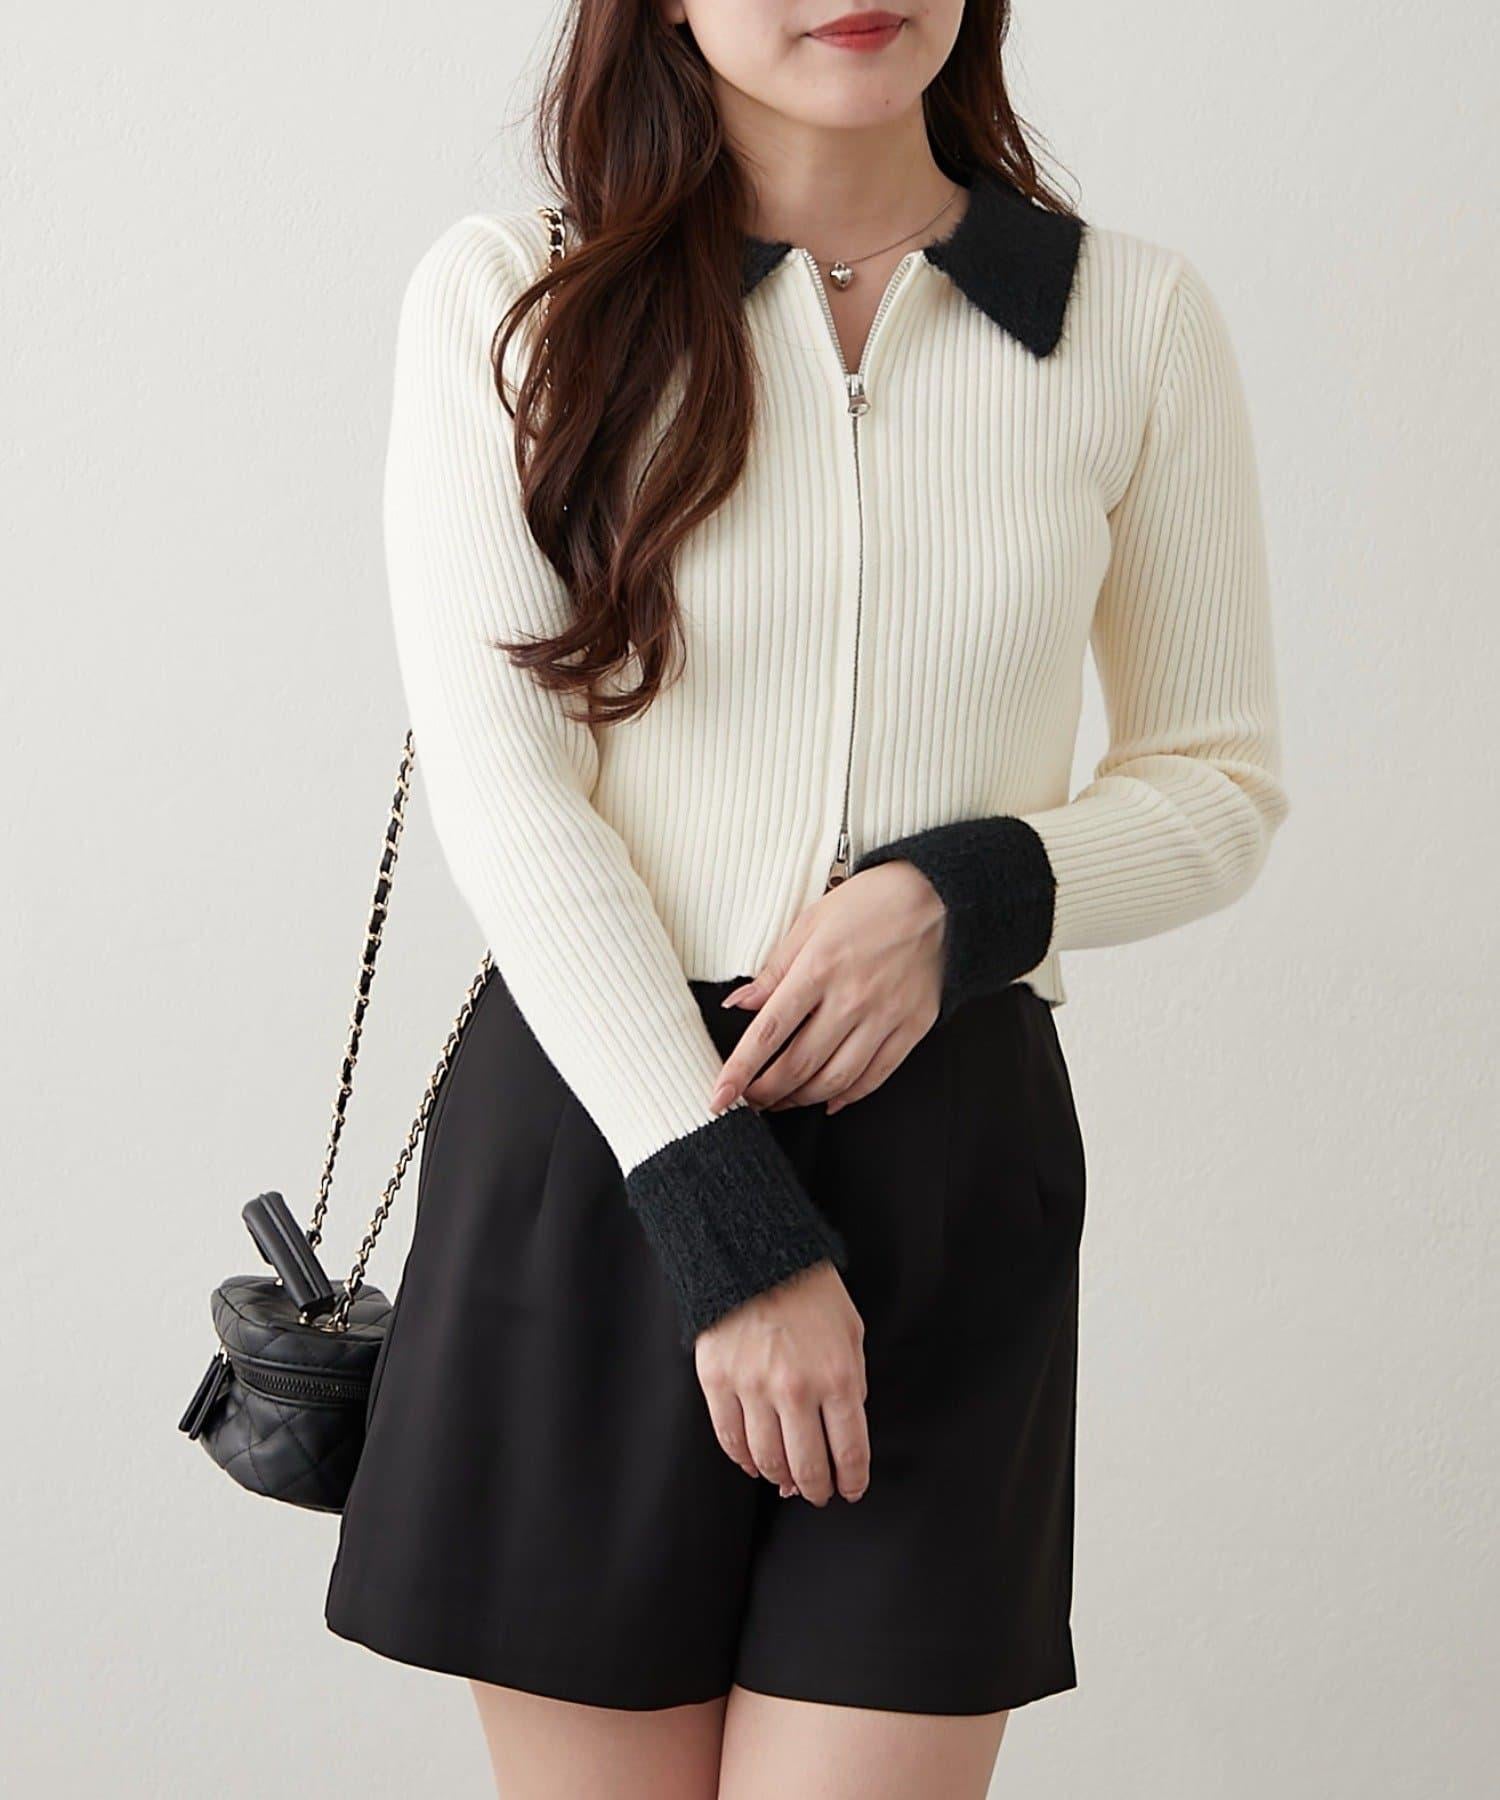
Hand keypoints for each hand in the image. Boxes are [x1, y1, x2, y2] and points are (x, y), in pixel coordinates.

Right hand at [695, 1261, 868, 1503]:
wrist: (755, 1251)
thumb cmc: (809, 1291)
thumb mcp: (850, 1333)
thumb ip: (851, 1385)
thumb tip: (839, 1435)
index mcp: (837, 1376)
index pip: (849, 1451)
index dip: (852, 1481)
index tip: (850, 1490)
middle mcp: (795, 1389)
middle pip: (807, 1466)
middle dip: (818, 1489)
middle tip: (819, 1494)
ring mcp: (752, 1387)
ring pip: (767, 1460)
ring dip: (781, 1478)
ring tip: (788, 1479)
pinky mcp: (717, 1380)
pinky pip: (730, 1438)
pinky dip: (744, 1459)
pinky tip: (755, 1462)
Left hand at [708, 860, 944, 1114]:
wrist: (937, 895)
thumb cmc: (869, 903)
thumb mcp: (810, 922)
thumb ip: (774, 969)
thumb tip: (739, 1005)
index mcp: (819, 969)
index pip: (768, 1033)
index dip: (739, 1070)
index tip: (718, 1096)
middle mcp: (851, 999)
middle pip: (798, 1064)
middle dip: (765, 1093)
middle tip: (747, 1101)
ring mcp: (885, 1016)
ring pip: (835, 1079)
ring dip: (801, 1099)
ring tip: (781, 1101)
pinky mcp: (913, 1027)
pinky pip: (875, 1075)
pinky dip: (848, 1095)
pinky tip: (828, 1100)